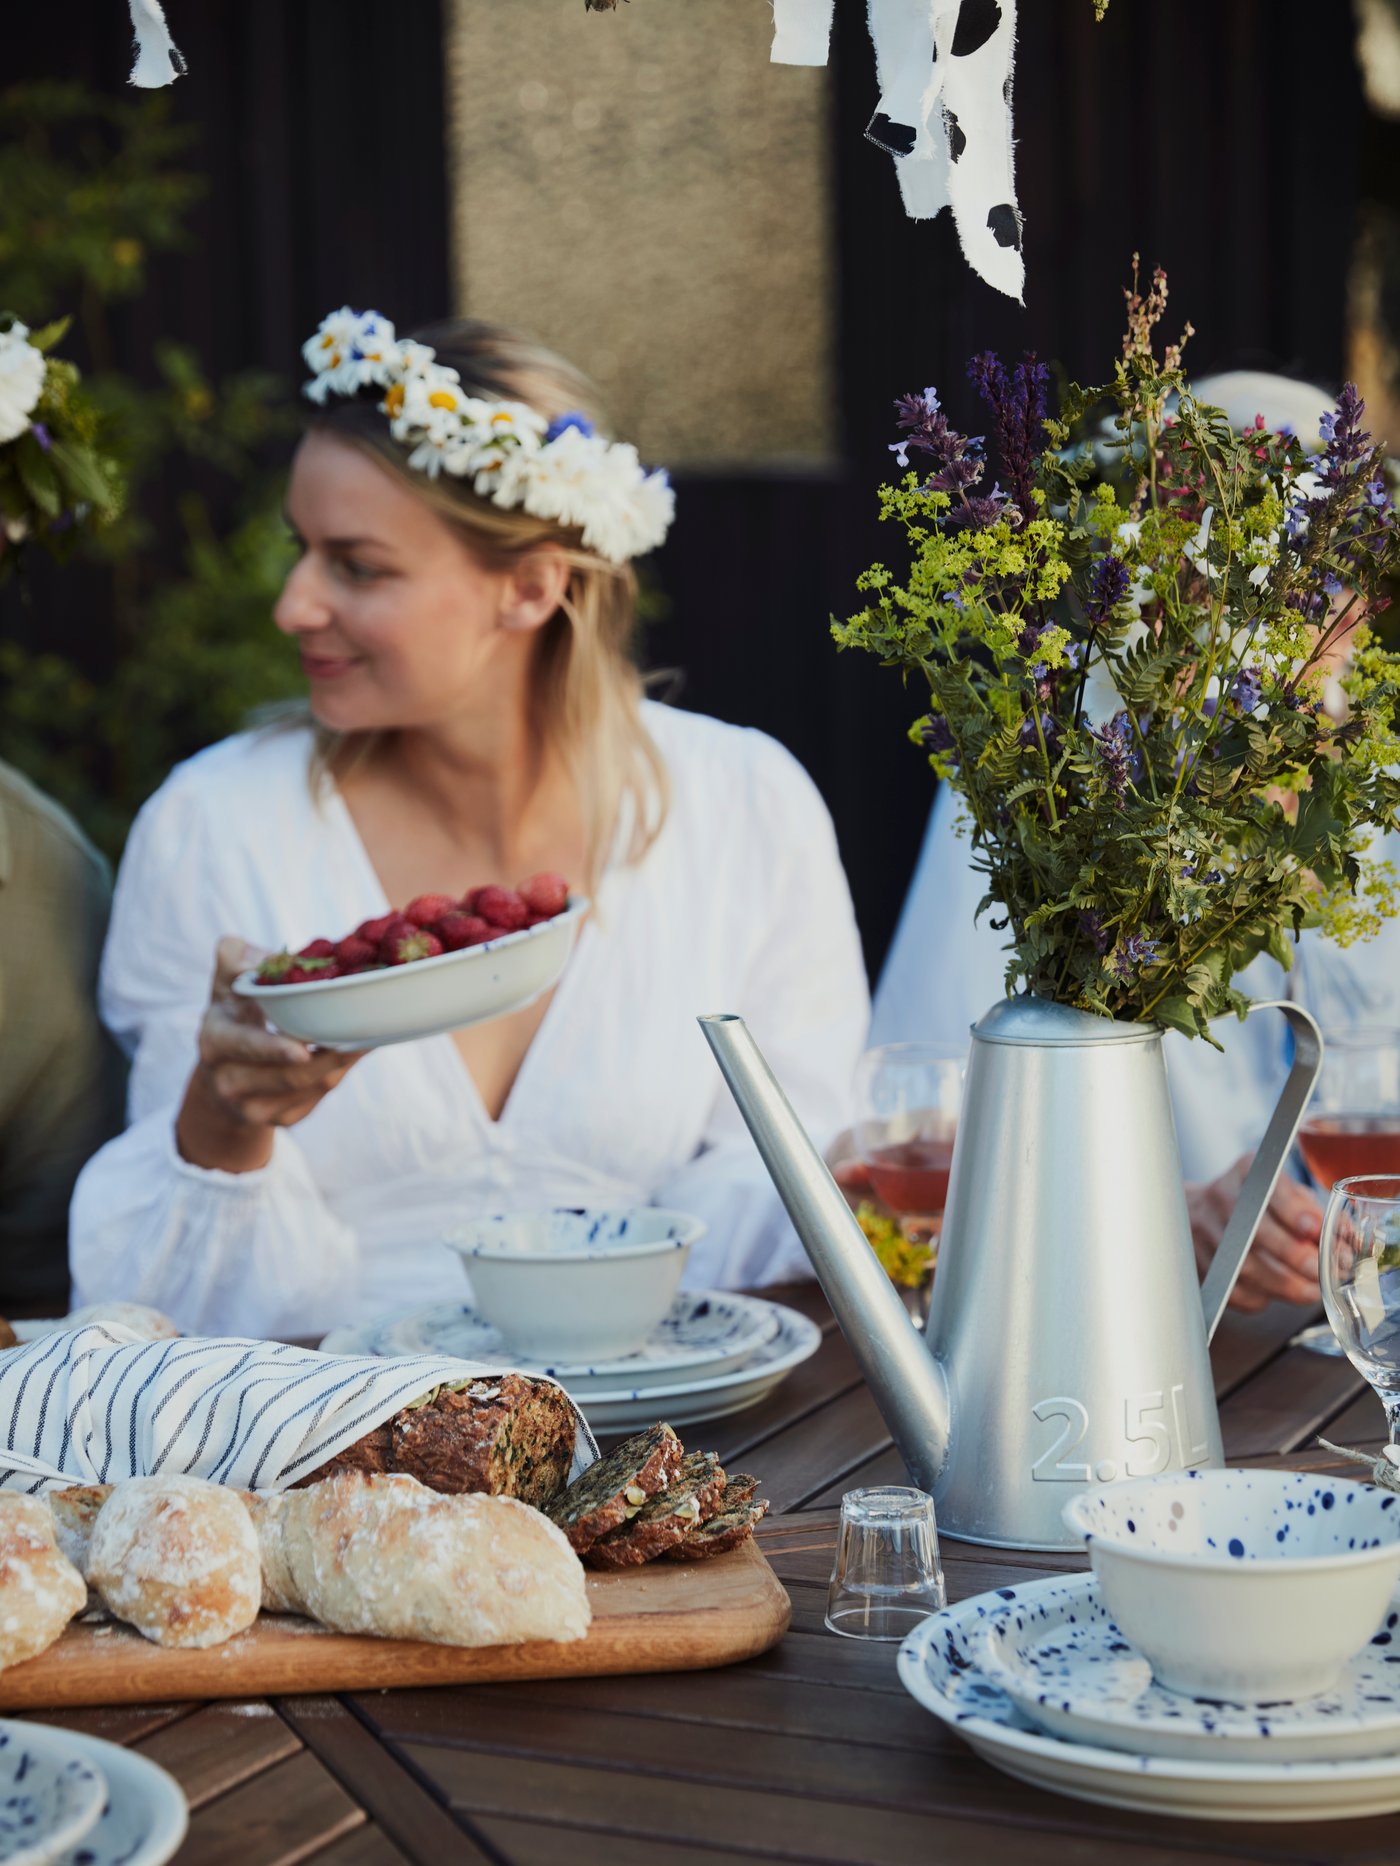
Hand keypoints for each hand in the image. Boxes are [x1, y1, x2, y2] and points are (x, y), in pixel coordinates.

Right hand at [175, 938, 365, 1172]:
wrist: (225, 1069)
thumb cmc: (235, 1011)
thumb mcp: (226, 982)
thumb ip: (235, 959)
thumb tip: (267, 960)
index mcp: (214, 1040)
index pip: (243, 1046)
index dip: (272, 1049)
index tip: (303, 1049)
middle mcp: (227, 1080)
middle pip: (288, 1074)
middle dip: (327, 1057)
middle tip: (361, 1035)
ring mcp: (253, 1107)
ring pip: (312, 1086)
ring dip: (343, 1062)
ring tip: (369, 1035)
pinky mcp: (280, 1118)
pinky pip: (319, 1097)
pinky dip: (341, 1072)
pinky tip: (355, 1050)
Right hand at [1186, 1151, 1322, 1312]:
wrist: (1200, 1213)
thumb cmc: (1256, 1204)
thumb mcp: (1284, 1192)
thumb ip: (1313, 1210)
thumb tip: (1344, 1235)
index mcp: (1247, 1172)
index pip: (1269, 1187)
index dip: (1292, 1209)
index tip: (1313, 1228)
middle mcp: (1221, 1198)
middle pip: (1255, 1232)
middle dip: (1293, 1255)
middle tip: (1321, 1270)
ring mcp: (1206, 1232)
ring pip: (1246, 1268)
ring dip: (1286, 1285)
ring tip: (1313, 1290)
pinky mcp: (1202, 1264)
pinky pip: (1236, 1289)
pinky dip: (1263, 1297)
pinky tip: (1279, 1292)